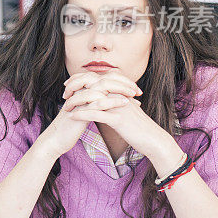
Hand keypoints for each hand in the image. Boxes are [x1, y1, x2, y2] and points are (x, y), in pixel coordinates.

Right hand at [38, 88, 131, 159]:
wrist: (56, 139)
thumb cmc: (71, 127)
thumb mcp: (85, 112)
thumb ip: (95, 104)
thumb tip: (112, 101)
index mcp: (82, 90)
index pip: (104, 79)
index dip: (120, 82)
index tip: (135, 89)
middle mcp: (80, 92)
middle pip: (103, 79)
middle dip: (122, 82)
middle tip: (137, 89)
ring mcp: (78, 99)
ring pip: (101, 87)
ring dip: (119, 89)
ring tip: (134, 95)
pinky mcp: (79, 110)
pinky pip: (97, 102)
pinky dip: (112, 101)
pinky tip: (124, 103)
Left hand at [64, 70, 179, 166]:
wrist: (153, 139)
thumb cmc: (138, 126)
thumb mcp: (125, 110)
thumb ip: (114, 102)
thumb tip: (101, 99)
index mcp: (120, 91)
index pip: (98, 78)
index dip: (81, 79)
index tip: (69, 83)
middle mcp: (119, 95)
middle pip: (93, 83)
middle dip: (76, 86)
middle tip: (64, 93)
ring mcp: (118, 106)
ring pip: (92, 98)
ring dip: (76, 101)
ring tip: (65, 106)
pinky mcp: (118, 119)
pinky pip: (96, 114)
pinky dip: (82, 114)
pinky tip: (72, 117)